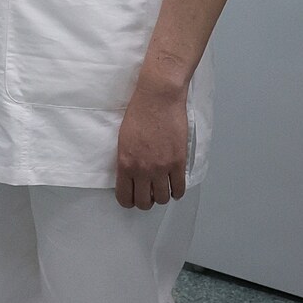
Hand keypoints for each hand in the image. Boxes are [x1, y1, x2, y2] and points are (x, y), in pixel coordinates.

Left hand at [114, 79, 188, 208]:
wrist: (158, 99)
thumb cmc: (138, 114)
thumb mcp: (122, 139)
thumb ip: (126, 160)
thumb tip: (131, 176)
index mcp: (125, 163)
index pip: (125, 196)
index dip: (128, 201)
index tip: (131, 199)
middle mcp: (143, 169)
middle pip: (145, 202)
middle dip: (145, 202)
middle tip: (147, 195)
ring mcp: (162, 168)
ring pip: (163, 199)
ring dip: (162, 197)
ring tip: (161, 189)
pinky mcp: (178, 163)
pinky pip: (180, 188)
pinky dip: (177, 191)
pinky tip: (174, 186)